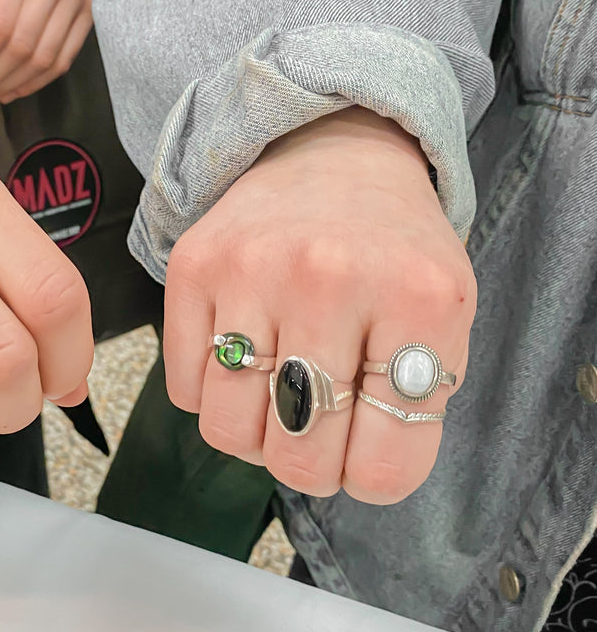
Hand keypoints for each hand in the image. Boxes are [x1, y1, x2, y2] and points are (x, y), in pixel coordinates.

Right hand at [163, 107, 475, 503]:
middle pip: (299, 457)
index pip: (384, 465)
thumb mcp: (447, 313)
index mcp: (418, 298)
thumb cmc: (391, 247)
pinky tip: (242, 360)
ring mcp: (252, 269)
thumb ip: (417, 401)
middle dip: (310, 465)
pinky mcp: (193, 265)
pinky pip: (185, 389)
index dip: (372, 477)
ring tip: (276, 399)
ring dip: (255, 435)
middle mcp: (330, 279)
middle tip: (318, 432)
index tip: (365, 452)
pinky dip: (212, 395)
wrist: (334, 153)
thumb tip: (353, 473)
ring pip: (228, 429)